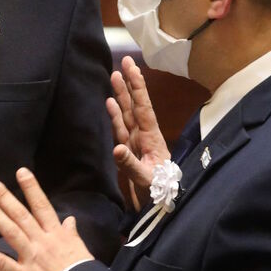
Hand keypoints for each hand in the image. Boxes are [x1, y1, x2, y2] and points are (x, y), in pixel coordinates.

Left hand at [0, 168, 93, 270]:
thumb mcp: (80, 250)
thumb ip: (72, 234)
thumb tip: (69, 220)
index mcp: (57, 235)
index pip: (42, 206)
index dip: (32, 188)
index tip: (21, 172)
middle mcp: (42, 242)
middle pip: (21, 215)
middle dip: (5, 197)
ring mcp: (32, 258)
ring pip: (11, 232)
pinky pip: (2, 263)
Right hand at [106, 56, 169, 209]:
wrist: (161, 208)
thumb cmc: (159, 193)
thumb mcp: (147, 180)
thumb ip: (131, 164)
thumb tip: (116, 148)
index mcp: (152, 138)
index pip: (143, 107)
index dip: (138, 86)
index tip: (133, 66)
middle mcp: (144, 136)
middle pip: (135, 105)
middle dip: (130, 85)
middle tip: (125, 62)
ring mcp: (136, 143)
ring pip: (126, 114)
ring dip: (120, 97)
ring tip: (114, 77)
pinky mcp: (129, 152)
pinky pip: (120, 130)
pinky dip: (114, 116)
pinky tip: (109, 104)